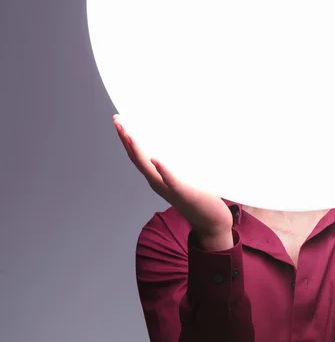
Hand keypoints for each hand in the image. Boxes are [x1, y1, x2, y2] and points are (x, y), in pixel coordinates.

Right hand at [114, 115, 232, 237]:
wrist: (212, 221)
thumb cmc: (201, 197)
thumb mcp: (187, 175)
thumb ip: (179, 161)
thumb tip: (180, 137)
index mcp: (158, 177)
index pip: (138, 156)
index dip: (126, 139)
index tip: (118, 120)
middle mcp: (158, 183)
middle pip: (137, 159)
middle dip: (126, 139)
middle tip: (117, 120)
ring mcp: (169, 189)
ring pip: (148, 169)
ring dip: (138, 151)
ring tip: (128, 134)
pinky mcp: (184, 194)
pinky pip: (171, 181)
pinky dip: (162, 170)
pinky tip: (155, 159)